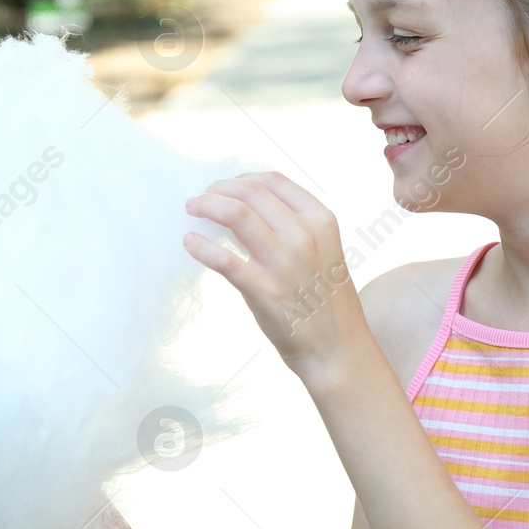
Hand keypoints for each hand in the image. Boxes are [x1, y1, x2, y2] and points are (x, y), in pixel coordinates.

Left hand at [183, 171, 368, 380]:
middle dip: (219, 188)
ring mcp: (285, 263)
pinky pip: (225, 260)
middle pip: (251, 192)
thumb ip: (296, 229)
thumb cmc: (327, 303)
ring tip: (193, 209)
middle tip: (202, 197)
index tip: (226, 186)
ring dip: (208, 206)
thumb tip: (249, 209)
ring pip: (237, 215)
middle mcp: (305, 237)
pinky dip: (202, 247)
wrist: (338, 351)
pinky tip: (190, 242)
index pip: (274, 181)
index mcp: (321, 222)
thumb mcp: (325, 253)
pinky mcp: (264, 291)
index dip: (242, 178)